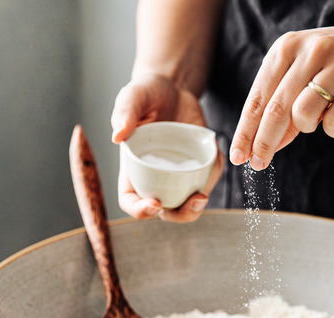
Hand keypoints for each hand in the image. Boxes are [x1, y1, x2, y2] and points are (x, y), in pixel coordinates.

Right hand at [111, 73, 223, 221]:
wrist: (172, 87)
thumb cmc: (146, 94)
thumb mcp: (132, 97)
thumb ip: (125, 113)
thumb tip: (118, 136)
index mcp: (133, 168)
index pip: (131, 201)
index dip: (139, 211)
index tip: (154, 204)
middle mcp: (155, 176)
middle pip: (165, 211)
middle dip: (179, 214)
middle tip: (193, 201)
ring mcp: (178, 173)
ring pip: (188, 201)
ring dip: (198, 205)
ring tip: (203, 193)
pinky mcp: (198, 164)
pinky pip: (207, 177)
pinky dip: (214, 174)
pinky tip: (216, 159)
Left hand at [228, 13, 333, 170]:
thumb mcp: (309, 71)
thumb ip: (286, 103)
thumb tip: (265, 145)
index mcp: (288, 48)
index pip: (257, 98)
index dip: (245, 131)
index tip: (238, 157)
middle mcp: (309, 52)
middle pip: (275, 110)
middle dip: (263, 143)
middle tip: (258, 164)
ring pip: (303, 115)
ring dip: (307, 128)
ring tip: (320, 120)